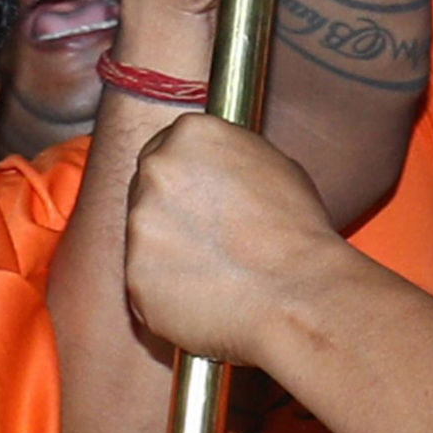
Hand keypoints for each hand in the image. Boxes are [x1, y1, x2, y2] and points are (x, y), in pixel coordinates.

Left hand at [122, 108, 343, 368]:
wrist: (299, 296)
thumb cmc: (298, 233)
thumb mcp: (273, 166)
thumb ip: (226, 159)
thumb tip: (213, 169)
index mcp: (191, 135)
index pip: (164, 147)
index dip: (183, 178)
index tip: (196, 201)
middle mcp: (157, 171)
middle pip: (146, 189)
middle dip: (170, 214)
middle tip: (208, 241)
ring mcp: (140, 224)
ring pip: (144, 239)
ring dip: (168, 254)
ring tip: (215, 273)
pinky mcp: (133, 276)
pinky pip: (144, 284)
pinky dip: (166, 294)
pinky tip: (205, 297)